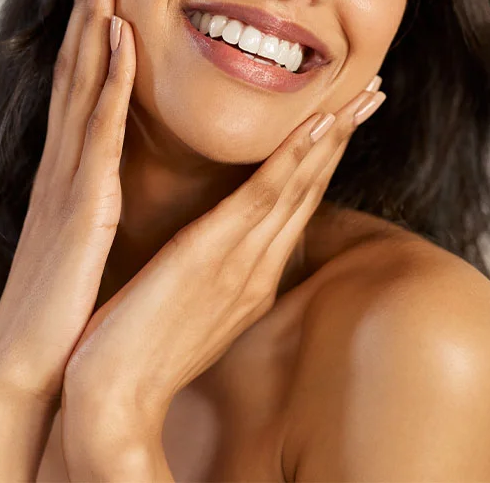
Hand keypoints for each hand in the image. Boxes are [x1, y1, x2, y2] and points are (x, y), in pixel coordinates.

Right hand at [0, 0, 135, 405]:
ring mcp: (70, 173)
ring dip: (94, 15)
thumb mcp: (79, 232)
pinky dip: (110, 76)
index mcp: (70, 166)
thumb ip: (90, 191)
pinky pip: (99, 127)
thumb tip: (105, 168)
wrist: (32, 365)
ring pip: (83, 78)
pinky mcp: (83, 200)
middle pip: (77, 61)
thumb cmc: (61, 302)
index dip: (91, 21)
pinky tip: (120, 32)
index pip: (81, 78)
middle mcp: (64, 157)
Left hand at [61, 80, 385, 435]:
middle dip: (344, 139)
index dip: (323, 159)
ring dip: (332, 137)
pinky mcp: (214, 254)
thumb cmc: (142, 346)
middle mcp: (259, 267)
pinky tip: (318, 126)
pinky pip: (264, 196)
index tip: (342, 119)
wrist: (115, 395)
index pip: (295, 205)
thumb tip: (215, 242)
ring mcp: (242, 261)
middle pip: (310, 190)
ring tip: (361, 97)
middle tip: (373, 95)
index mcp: (252, 276)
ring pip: (298, 186)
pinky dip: (294, 158)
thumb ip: (212, 270)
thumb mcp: (187, 303)